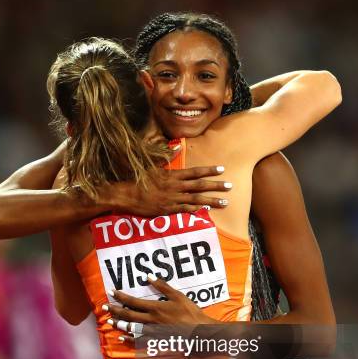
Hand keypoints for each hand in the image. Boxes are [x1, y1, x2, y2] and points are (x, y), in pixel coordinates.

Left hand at [104, 275, 214, 332]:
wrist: (199, 332)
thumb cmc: (190, 313)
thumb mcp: (178, 296)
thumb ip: (162, 286)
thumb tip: (148, 276)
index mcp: (155, 308)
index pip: (133, 301)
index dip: (121, 296)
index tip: (111, 292)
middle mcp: (151, 320)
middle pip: (128, 315)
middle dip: (115, 310)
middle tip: (104, 307)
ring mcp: (152, 332)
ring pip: (131, 328)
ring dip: (119, 324)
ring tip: (110, 321)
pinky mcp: (156, 341)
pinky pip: (139, 341)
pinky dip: (129, 339)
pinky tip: (122, 337)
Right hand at [115, 166, 230, 215]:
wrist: (127, 195)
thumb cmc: (138, 179)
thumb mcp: (152, 166)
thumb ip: (166, 158)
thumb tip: (176, 148)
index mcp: (172, 175)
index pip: (195, 171)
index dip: (209, 171)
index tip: (222, 169)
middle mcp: (175, 186)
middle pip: (200, 185)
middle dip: (216, 186)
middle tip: (230, 186)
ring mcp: (172, 199)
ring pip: (196, 199)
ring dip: (212, 200)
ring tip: (224, 202)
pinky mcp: (168, 210)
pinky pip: (185, 209)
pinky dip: (196, 209)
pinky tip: (206, 210)